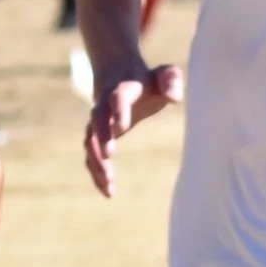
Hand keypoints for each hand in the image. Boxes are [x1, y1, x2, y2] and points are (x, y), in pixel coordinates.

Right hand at [82, 59, 184, 196]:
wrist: (117, 75)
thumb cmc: (148, 81)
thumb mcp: (164, 75)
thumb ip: (171, 81)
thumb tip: (175, 99)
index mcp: (122, 90)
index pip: (117, 99)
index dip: (119, 112)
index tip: (123, 128)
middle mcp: (103, 106)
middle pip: (97, 121)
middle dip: (102, 137)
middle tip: (109, 156)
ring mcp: (97, 122)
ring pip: (90, 142)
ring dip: (96, 162)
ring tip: (109, 184)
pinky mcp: (96, 138)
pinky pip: (91, 156)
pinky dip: (96, 173)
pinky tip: (108, 191)